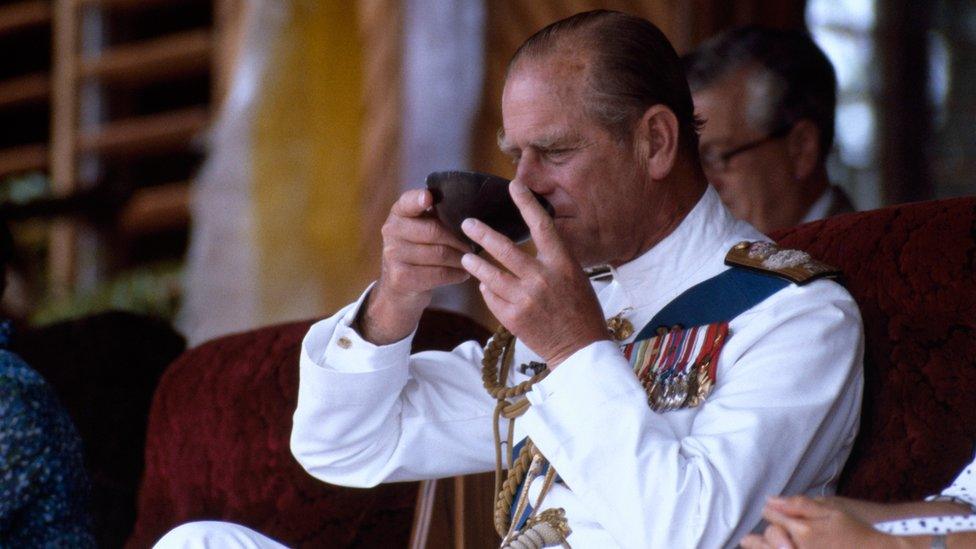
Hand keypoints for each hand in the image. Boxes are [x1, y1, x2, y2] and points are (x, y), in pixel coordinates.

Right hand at [363, 189, 470, 343]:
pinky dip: (456, 274)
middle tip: (473, 245)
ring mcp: (392, 255)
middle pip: (433, 231)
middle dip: (458, 239)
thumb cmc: (418, 249)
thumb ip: (436, 215)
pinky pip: (438, 274)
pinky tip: (463, 274)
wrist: (399, 285)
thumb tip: (468, 213)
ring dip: (460, 258)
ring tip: (472, 260)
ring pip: (439, 254)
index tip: (429, 197)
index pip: (407, 202)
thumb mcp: (421, 228)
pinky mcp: (400, 277)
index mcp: (398, 213)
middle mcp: (391, 231)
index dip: (418, 199)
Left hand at [459, 180, 607, 367]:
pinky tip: (485, 285)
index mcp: (562, 264)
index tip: (514, 185)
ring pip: (489, 274)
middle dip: (481, 233)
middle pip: (504, 249)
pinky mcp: (512, 318)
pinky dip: (486, 289)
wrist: (580, 349)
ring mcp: (525, 299)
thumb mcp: (575, 277)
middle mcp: (542, 278)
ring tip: (466, 256)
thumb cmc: (580, 310)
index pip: (542, 226)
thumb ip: (552, 259)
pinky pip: (491, 296)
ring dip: (475, 263)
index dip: (526, 203)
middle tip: (467, 223)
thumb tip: (528, 242)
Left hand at [741, 496, 895, 548]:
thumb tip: (770, 499)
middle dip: (761, 537)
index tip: (769, 513)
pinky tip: (782, 547)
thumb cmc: (855, 531)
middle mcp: (799, 548)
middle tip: (750, 539)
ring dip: (764, 546)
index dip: (770, 512)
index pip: (771, 517)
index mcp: (804, 530)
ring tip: (753, 545)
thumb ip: (799, 504)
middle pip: (768, 539)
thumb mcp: (831, 511)